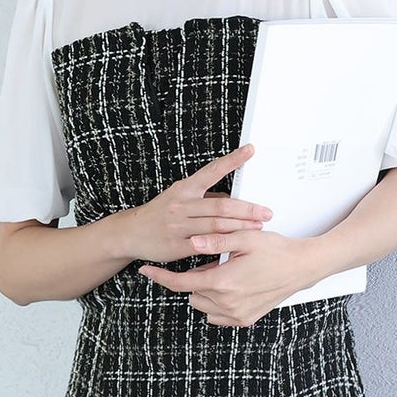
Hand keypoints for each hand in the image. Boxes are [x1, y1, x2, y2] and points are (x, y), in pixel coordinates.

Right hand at [120, 143, 273, 264]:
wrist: (130, 232)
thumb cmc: (159, 214)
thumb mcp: (179, 198)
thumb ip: (205, 199)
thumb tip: (231, 200)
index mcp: (184, 189)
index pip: (212, 170)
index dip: (232, 160)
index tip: (250, 150)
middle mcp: (181, 204)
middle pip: (221, 205)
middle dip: (247, 209)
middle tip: (266, 212)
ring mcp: (179, 225)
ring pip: (216, 225)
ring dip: (240, 227)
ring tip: (258, 227)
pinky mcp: (176, 245)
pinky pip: (204, 246)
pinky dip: (221, 246)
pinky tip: (236, 245)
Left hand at [139, 228, 317, 326]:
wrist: (301, 268)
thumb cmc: (275, 250)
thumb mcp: (245, 238)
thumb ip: (216, 240)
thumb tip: (192, 241)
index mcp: (223, 282)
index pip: (181, 282)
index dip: (160, 276)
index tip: (146, 270)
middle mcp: (227, 303)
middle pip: (191, 293)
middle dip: (195, 278)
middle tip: (215, 263)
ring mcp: (236, 314)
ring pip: (203, 305)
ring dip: (206, 291)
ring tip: (227, 273)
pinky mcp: (244, 320)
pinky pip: (217, 315)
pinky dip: (217, 303)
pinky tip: (232, 288)